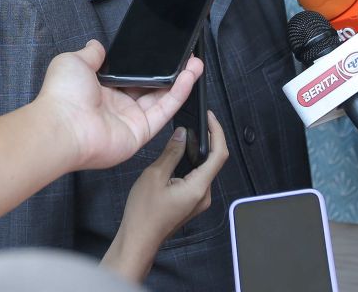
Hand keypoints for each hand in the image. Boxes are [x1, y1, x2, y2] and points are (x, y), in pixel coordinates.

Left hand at [35, 40, 203, 170]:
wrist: (62, 126)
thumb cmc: (62, 96)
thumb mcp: (74, 62)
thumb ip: (91, 54)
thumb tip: (97, 45)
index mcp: (101, 89)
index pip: (131, 75)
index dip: (149, 64)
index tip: (164, 52)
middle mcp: (117, 105)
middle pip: (151, 87)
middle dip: (170, 72)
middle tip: (186, 57)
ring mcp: (130, 119)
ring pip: (162, 98)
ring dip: (180, 81)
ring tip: (195, 64)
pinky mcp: (140, 132)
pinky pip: (163, 112)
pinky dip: (178, 94)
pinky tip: (189, 77)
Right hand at [103, 112, 228, 281]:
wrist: (138, 240)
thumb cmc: (143, 214)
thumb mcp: (154, 175)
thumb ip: (171, 152)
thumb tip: (182, 134)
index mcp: (198, 188)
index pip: (219, 154)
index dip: (217, 132)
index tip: (210, 117)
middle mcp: (203, 195)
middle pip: (214, 161)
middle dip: (208, 139)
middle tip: (198, 121)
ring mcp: (198, 200)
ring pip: (205, 169)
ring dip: (199, 151)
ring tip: (187, 134)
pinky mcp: (191, 203)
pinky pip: (197, 178)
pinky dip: (192, 164)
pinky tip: (181, 155)